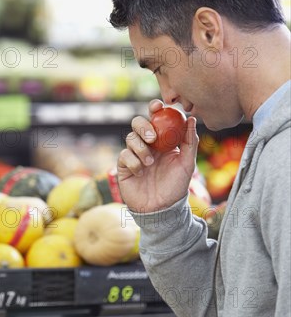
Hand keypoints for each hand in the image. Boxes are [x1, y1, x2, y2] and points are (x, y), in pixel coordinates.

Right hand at [117, 99, 198, 213]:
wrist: (162, 209)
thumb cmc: (176, 187)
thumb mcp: (187, 163)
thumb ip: (190, 141)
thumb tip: (191, 118)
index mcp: (162, 141)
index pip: (156, 118)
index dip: (155, 109)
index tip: (158, 107)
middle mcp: (147, 145)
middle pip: (138, 123)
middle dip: (144, 127)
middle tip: (153, 138)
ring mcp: (134, 155)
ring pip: (130, 138)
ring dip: (140, 148)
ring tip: (150, 163)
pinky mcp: (124, 167)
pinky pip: (124, 155)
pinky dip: (133, 161)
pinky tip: (141, 172)